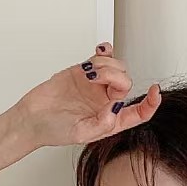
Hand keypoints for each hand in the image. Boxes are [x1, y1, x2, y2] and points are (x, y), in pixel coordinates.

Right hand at [10, 43, 161, 148]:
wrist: (32, 117)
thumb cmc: (54, 130)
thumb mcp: (81, 134)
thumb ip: (102, 123)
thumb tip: (116, 108)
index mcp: (111, 121)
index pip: (139, 112)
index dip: (150, 103)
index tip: (154, 91)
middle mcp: (106, 102)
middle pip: (126, 82)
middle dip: (115, 77)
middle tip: (96, 80)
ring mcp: (96, 86)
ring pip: (115, 67)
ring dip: (105, 66)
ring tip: (88, 74)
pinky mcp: (84, 72)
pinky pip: (102, 57)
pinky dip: (105, 51)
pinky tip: (100, 51)